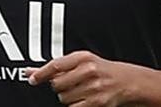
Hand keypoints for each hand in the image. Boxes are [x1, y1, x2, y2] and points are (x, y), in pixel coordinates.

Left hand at [28, 51, 144, 106]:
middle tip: (71, 83)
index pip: (55, 65)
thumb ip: (58, 66)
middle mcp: (89, 71)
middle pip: (57, 84)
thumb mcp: (84, 62)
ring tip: (80, 91)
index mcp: (84, 57)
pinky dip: (75, 105)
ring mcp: (93, 87)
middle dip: (60, 86)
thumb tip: (32, 72)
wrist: (128, 82)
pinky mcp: (96, 103)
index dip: (40, 73)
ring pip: (63, 98)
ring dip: (68, 97)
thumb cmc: (104, 71)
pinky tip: (84, 99)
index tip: (32, 79)